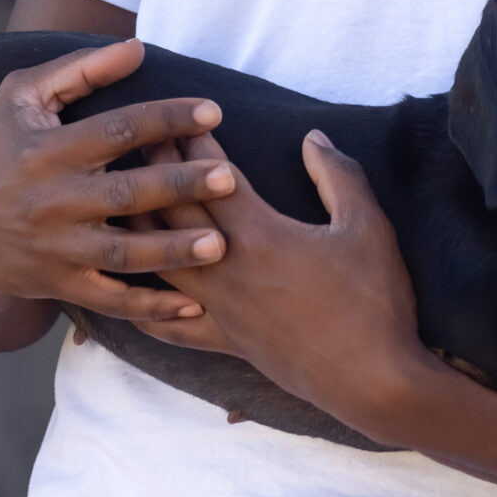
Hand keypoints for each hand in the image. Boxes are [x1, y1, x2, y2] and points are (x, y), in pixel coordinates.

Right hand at [0, 40, 239, 327]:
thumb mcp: (20, 98)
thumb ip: (79, 69)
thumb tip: (137, 47)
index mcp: (50, 151)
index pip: (116, 130)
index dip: (165, 119)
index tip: (213, 111)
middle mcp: (55, 202)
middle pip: (126, 194)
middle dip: (179, 187)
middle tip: (227, 178)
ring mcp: (59, 248)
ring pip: (124, 253)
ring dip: (173, 251)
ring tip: (219, 244)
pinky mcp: (62, 284)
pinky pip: (112, 301)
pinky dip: (151, 309)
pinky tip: (195, 305)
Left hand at [138, 131, 426, 419]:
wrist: (372, 379)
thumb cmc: (375, 299)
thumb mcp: (368, 226)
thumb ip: (338, 175)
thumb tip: (313, 137)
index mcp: (260, 236)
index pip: (213, 179)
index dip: (194, 144)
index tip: (177, 117)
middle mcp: (226, 270)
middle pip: (175, 213)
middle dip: (156, 173)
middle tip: (137, 143)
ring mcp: (220, 310)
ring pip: (159, 263)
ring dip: (139, 228)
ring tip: (121, 203)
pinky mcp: (224, 342)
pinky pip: (169, 324)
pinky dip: (143, 304)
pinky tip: (128, 293)